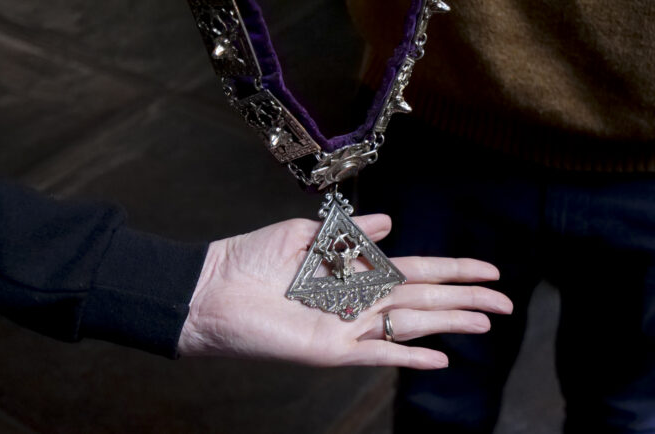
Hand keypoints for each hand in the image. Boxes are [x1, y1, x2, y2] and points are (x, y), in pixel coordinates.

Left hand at [178, 215, 511, 368]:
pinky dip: (409, 357)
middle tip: (507, 302)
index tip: (488, 269)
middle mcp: (358, 299)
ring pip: (411, 325)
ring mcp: (347, 326)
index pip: (416, 270)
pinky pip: (378, 355)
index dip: (453, 270)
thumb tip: (389, 223)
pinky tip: (441, 360)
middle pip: (424, 299)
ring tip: (487, 323)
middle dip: (466, 299)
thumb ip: (347, 233)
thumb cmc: (250, 260)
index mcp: (354, 271)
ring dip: (450, 324)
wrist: (211, 291)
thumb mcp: (302, 234)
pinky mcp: (330, 349)